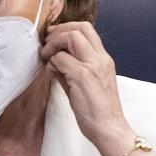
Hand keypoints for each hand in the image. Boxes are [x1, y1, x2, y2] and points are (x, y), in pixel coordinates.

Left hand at [40, 21, 133, 155]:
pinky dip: (52, 64)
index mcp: (103, 59)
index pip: (87, 30)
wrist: (109, 128)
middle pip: (80, 28)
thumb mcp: (86, 84)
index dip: (67, 28)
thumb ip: (73, 70)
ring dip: (54, 44)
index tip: (53, 36)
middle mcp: (100, 59)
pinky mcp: (83, 76)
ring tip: (47, 57)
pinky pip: (61, 59)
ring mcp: (93, 66)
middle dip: (59, 31)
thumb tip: (55, 61)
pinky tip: (52, 75)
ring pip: (71, 37)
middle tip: (47, 42)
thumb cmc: (98, 111)